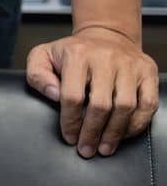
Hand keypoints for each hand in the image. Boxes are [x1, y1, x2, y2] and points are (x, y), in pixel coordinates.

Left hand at [26, 26, 158, 157]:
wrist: (106, 35)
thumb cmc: (71, 52)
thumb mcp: (43, 56)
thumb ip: (38, 75)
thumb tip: (54, 94)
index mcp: (77, 54)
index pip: (72, 96)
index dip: (70, 121)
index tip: (69, 137)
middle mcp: (105, 58)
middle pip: (101, 105)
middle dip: (92, 132)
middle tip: (86, 150)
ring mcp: (130, 65)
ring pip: (126, 107)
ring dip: (114, 133)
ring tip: (104, 148)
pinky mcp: (147, 72)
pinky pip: (148, 104)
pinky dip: (137, 124)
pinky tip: (124, 134)